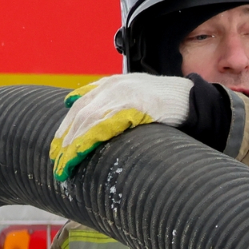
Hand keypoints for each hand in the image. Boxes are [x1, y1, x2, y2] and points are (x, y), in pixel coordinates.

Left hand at [49, 73, 194, 180]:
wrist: (192, 99)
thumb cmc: (166, 104)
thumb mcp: (135, 98)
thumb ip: (113, 106)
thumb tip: (90, 116)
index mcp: (111, 84)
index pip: (79, 105)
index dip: (65, 128)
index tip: (57, 147)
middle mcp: (112, 87)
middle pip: (79, 114)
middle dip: (65, 140)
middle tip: (57, 161)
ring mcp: (123, 95)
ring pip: (87, 121)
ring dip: (73, 145)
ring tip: (65, 164)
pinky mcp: (134, 106)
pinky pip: (104, 125)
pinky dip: (88, 140)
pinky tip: (79, 153)